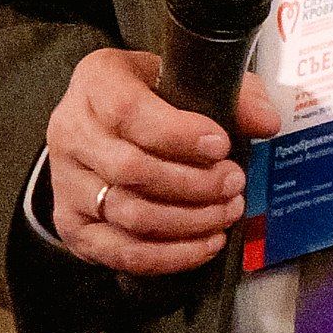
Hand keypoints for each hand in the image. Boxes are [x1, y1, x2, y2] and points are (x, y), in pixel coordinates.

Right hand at [43, 48, 285, 276]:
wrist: (105, 122)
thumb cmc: (150, 97)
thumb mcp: (188, 77)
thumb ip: (232, 95)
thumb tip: (266, 122)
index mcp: (96, 83)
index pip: (128, 112)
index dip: (179, 134)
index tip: (220, 145)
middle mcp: (71, 131)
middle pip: (131, 169)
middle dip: (194, 183)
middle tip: (234, 182)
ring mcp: (66, 182)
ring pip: (129, 214)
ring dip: (190, 221)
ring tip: (226, 211)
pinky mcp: (72, 225)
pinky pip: (121, 252)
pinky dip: (171, 255)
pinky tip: (205, 243)